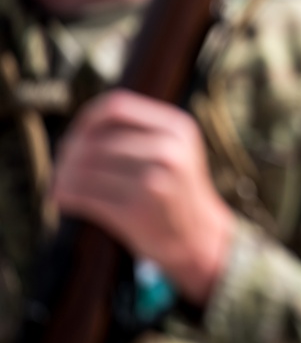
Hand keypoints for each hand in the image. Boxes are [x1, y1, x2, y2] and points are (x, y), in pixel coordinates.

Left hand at [51, 89, 234, 305]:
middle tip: (61, 166)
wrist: (198, 236)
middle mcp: (169, 150)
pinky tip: (62, 199)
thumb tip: (78, 129)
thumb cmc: (175, 190)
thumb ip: (137, 132)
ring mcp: (154, 180)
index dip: (88, 118)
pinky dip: (66, 197)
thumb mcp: (173, 149)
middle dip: (70, 154)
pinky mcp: (137, 211)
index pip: (117, 106)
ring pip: (85, 169)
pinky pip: (85, 197)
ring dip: (63, 177)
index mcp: (178, 128)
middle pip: (96, 140)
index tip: (76, 135)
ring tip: (59, 183)